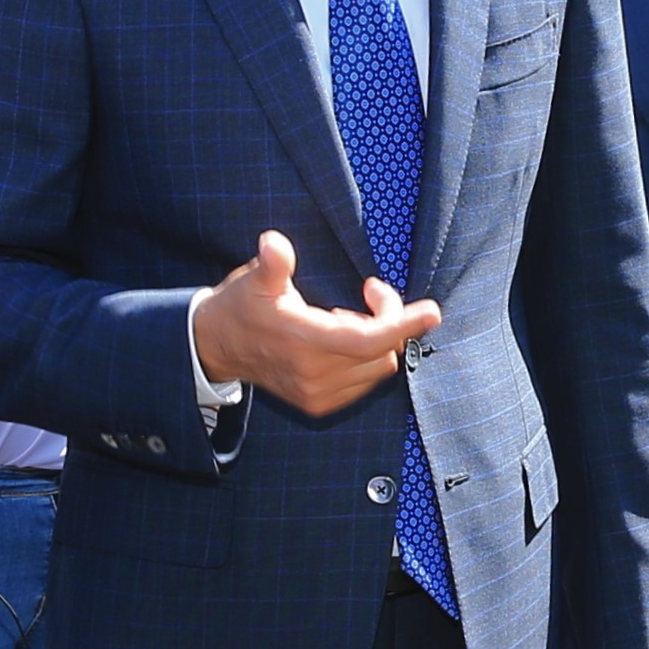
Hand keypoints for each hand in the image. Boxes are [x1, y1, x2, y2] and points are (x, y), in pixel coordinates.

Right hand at [188, 230, 438, 415]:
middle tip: (370, 290)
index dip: (403, 324)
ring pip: (378, 367)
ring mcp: (318, 394)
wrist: (216, 348)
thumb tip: (274, 244)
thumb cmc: (240, 307)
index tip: (431, 310)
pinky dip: (366, 358)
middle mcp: (316, 375)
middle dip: (388, 318)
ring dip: (377, 339)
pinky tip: (341, 338)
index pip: (370, 339)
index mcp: (305, 342)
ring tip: (346, 315)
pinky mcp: (318, 404)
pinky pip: (364, 381)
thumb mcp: (253, 279)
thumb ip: (272, 263)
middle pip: (382, 351)